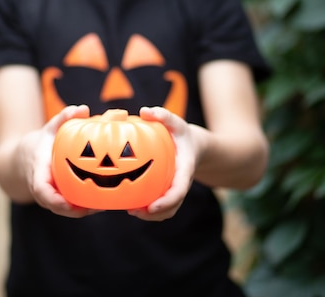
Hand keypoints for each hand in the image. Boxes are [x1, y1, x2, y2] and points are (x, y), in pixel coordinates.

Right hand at [23, 104, 97, 217]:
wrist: (24, 159)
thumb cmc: (41, 143)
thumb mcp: (50, 128)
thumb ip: (64, 118)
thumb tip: (83, 109)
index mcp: (38, 173)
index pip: (42, 191)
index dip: (55, 200)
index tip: (69, 204)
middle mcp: (43, 190)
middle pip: (57, 206)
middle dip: (77, 210)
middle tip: (99, 206)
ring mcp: (50, 197)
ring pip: (66, 209)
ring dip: (84, 210)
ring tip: (106, 205)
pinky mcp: (59, 199)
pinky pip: (71, 206)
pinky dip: (85, 206)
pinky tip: (105, 201)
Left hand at [128, 106, 196, 221]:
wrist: (194, 145)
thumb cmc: (182, 134)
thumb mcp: (176, 122)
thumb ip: (164, 115)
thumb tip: (145, 111)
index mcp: (185, 170)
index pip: (179, 190)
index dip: (166, 201)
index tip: (151, 207)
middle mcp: (181, 183)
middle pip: (172, 206)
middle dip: (155, 214)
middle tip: (134, 211)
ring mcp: (175, 189)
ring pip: (167, 210)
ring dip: (150, 215)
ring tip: (130, 211)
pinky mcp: (168, 190)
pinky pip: (161, 204)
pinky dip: (148, 208)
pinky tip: (130, 203)